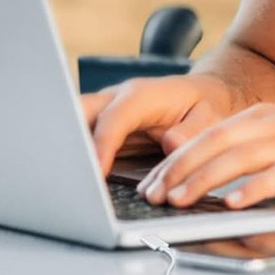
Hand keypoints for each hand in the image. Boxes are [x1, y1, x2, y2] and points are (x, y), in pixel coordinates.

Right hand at [81, 75, 238, 174]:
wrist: (201, 94)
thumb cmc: (204, 106)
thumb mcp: (209, 117)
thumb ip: (191, 132)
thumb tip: (171, 146)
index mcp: (140, 96)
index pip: (113, 120)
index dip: (102, 146)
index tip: (96, 173)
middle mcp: (115, 99)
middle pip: (78, 112)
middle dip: (67, 139)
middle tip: (66, 173)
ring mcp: (105, 111)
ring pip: (73, 123)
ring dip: (67, 149)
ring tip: (65, 180)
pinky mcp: (102, 126)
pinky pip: (81, 137)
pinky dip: (76, 156)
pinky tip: (76, 179)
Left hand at [139, 103, 274, 208]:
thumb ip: (247, 151)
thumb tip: (206, 175)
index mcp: (259, 118)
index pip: (205, 137)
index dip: (174, 160)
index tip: (150, 182)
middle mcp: (271, 126)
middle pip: (212, 145)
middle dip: (177, 171)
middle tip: (152, 195)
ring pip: (237, 159)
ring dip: (203, 181)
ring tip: (179, 201)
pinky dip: (251, 190)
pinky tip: (231, 204)